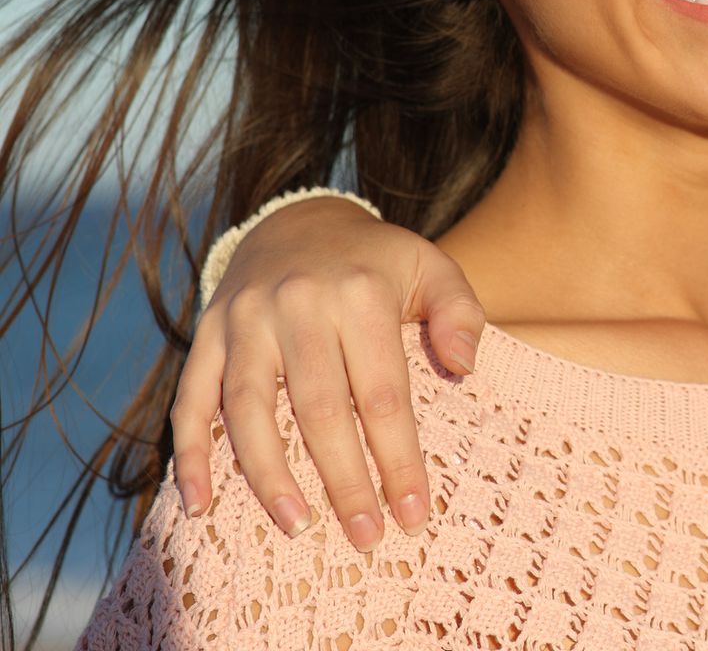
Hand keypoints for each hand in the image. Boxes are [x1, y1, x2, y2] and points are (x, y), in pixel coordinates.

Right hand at [170, 197, 484, 550]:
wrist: (300, 221)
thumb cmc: (378, 262)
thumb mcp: (432, 268)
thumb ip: (460, 313)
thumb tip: (465, 368)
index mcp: (361, 294)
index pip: (382, 393)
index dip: (398, 458)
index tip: (414, 513)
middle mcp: (298, 304)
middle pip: (319, 409)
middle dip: (344, 481)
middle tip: (366, 537)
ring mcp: (244, 319)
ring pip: (249, 409)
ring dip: (269, 477)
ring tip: (297, 526)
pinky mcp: (206, 332)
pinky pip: (190, 398)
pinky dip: (191, 453)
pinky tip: (201, 504)